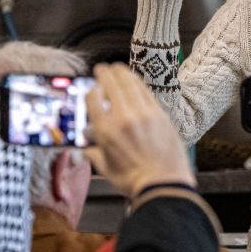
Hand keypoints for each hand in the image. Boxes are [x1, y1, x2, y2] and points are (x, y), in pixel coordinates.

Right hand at [83, 63, 194, 197]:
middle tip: (102, 68)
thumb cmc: (133, 181)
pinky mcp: (159, 113)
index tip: (92, 89)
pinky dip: (138, 82)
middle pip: (111, 85)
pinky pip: (146, 91)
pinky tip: (134, 79)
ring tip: (117, 67)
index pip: (93, 99)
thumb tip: (87, 150)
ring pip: (130, 83)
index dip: (91, 91)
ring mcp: (143, 113)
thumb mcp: (106, 169)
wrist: (163, 184)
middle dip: (104, 73)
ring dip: (122, 72)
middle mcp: (122, 117)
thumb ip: (95, 155)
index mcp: (105, 130)